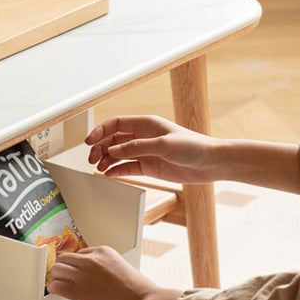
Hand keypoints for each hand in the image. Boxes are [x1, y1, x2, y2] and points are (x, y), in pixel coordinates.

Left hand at [46, 245, 180, 299]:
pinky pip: (55, 286)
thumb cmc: (140, 292)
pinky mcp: (78, 291)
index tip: (76, 272)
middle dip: (64, 269)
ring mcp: (84, 274)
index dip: (77, 265)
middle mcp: (92, 260)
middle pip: (64, 258)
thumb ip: (107, 269)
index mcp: (104, 252)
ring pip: (57, 270)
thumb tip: (99, 278)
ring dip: (58, 278)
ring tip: (61, 286)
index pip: (80, 253)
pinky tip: (57, 293)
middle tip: (65, 279)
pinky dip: (54, 289)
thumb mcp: (123, 269)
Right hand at [85, 115, 222, 184]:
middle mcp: (143, 137)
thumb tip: (113, 151)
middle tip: (91, 159)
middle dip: (100, 148)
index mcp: (146, 125)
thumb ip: (136, 147)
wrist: (211, 163)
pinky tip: (108, 175)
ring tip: (97, 169)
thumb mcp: (163, 145)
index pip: (116, 124)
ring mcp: (145, 152)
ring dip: (106, 160)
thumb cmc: (193, 147)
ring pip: (118, 155)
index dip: (100, 131)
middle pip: (113, 140)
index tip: (89, 142)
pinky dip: (116, 171)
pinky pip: (127, 168)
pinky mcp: (149, 167)